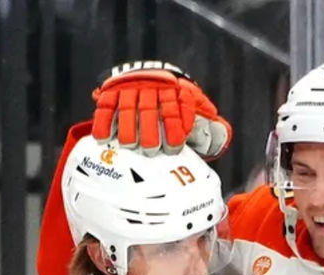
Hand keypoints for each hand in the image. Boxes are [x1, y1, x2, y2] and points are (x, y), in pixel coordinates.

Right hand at [91, 61, 231, 157]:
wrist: (151, 73)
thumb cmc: (174, 97)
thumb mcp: (192, 102)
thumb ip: (204, 117)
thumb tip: (220, 129)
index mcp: (174, 90)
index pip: (175, 110)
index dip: (174, 129)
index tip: (173, 147)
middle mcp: (153, 87)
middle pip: (150, 112)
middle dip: (150, 134)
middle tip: (150, 150)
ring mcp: (131, 88)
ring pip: (127, 110)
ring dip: (127, 130)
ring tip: (129, 146)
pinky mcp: (113, 91)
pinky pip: (106, 106)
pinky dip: (103, 122)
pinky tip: (104, 139)